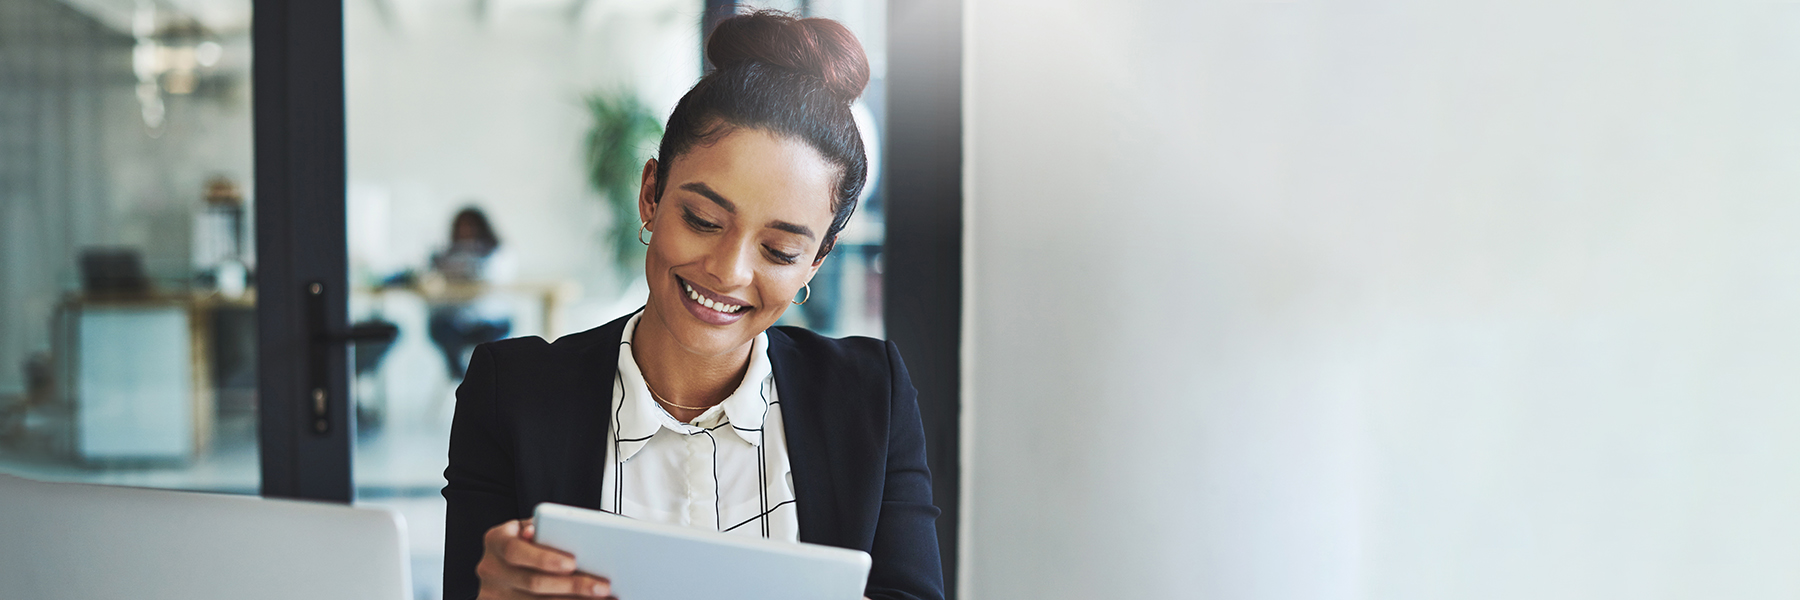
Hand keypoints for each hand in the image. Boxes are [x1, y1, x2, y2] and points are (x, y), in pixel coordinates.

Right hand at [476, 518, 613, 598]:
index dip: (545, 558)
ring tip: (603, 599)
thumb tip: (570, 535)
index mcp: (496, 541)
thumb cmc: (527, 542)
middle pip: (533, 582)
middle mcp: (490, 569)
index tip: (573, 563)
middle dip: (572, 586)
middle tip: (603, 587)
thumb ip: (546, 529)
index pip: (517, 551)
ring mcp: (494, 594)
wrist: (505, 565)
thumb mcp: (530, 529)